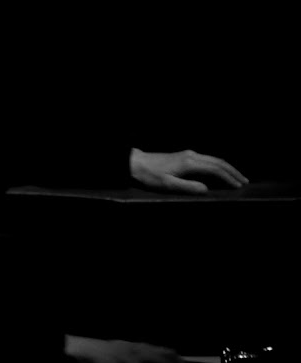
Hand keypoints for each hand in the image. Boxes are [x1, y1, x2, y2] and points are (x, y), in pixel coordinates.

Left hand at [130, 148, 248, 193]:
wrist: (136, 163)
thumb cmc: (150, 176)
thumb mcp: (167, 185)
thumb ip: (187, 187)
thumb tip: (206, 190)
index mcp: (189, 163)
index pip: (215, 169)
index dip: (228, 178)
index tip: (238, 186)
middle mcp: (191, 156)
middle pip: (218, 162)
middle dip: (233, 172)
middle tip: (244, 181)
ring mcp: (188, 154)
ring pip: (213, 159)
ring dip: (227, 168)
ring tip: (236, 177)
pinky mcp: (185, 156)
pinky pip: (207, 160)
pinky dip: (217, 166)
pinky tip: (220, 172)